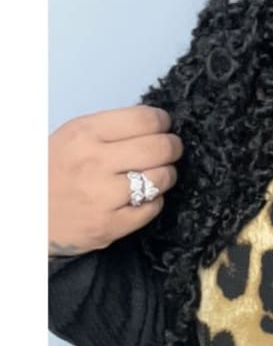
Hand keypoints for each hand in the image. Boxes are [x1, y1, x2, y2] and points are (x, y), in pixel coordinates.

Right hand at [48, 105, 182, 255]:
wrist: (27, 216)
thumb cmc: (53, 172)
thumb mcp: (71, 137)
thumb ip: (109, 130)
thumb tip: (154, 123)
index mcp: (85, 134)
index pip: (145, 119)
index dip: (163, 122)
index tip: (164, 126)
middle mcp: (95, 162)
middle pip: (160, 148)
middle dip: (173, 147)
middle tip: (170, 150)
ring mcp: (103, 196)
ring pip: (161, 178)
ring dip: (167, 175)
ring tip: (158, 174)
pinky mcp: (110, 226)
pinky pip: (153, 208)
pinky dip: (155, 201)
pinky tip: (143, 197)